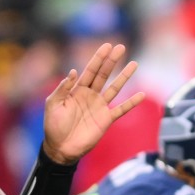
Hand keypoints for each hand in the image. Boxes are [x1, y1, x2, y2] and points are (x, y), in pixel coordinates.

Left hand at [39, 42, 142, 164]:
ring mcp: (99, 107)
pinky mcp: (106, 120)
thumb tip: (73, 71)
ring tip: (134, 63)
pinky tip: (141, 94)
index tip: (107, 46)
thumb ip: (62, 88)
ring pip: (114, 88)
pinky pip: (121, 109)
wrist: (60, 148)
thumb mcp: (52, 104)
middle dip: (111, 61)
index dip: (98, 58)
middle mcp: (90, 95)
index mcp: (76, 90)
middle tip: (121, 47)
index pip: (90, 70)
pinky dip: (131, 103)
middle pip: (103, 75)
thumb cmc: (53, 126)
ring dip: (124, 76)